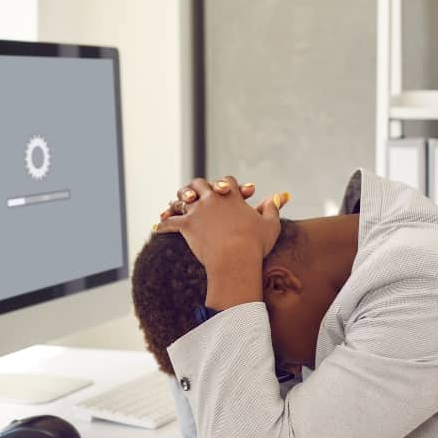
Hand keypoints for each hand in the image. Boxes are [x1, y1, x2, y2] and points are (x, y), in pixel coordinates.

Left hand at [154, 176, 289, 310]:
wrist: (236, 257)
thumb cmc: (255, 244)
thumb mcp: (270, 225)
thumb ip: (273, 208)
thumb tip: (280, 196)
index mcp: (232, 197)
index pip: (227, 181)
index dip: (225, 183)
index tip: (224, 188)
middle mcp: (213, 199)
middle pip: (200, 184)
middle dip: (195, 187)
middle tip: (191, 192)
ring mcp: (198, 211)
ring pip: (182, 200)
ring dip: (176, 203)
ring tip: (170, 208)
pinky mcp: (186, 225)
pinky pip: (170, 222)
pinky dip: (162, 225)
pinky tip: (157, 228)